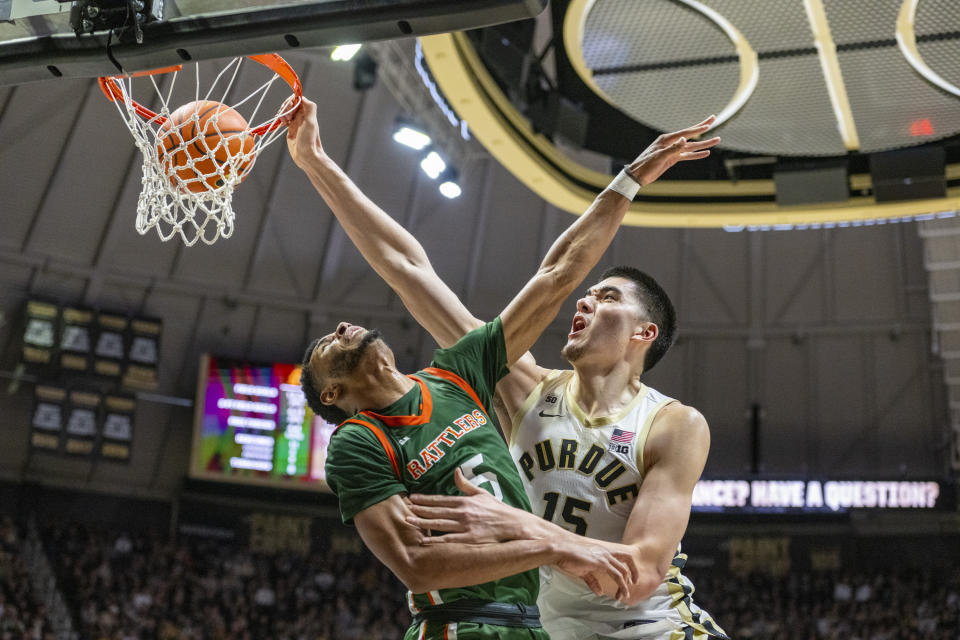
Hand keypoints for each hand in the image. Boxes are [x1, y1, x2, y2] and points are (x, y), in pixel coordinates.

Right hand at [279, 95, 324, 168]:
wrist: (306, 155)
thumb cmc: (309, 140)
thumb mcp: (311, 122)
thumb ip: (309, 108)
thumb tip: (302, 97)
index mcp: (307, 112)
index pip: (297, 99)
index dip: (290, 102)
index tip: (288, 109)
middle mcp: (302, 116)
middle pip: (290, 104)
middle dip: (285, 108)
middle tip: (285, 117)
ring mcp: (296, 122)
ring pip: (286, 111)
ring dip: (282, 113)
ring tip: (283, 121)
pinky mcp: (291, 128)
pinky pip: (284, 119)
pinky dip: (280, 119)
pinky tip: (281, 123)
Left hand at [406, 468, 541, 543]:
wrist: (514, 525)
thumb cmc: (498, 510)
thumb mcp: (482, 493)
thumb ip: (466, 484)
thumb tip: (455, 471)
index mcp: (465, 501)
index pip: (440, 500)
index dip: (425, 499)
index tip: (412, 498)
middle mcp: (463, 512)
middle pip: (436, 511)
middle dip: (419, 509)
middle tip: (404, 508)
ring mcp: (465, 526)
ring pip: (439, 524)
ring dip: (422, 522)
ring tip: (408, 521)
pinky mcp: (470, 539)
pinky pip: (449, 540)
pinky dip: (436, 540)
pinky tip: (424, 541)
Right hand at [553, 540, 638, 601]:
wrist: (561, 549)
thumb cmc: (568, 556)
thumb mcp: (583, 570)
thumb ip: (593, 581)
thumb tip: (599, 591)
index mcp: (603, 551)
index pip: (622, 557)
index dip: (629, 567)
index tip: (630, 578)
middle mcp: (606, 552)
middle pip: (627, 562)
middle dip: (631, 576)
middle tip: (631, 586)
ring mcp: (604, 557)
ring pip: (623, 572)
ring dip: (625, 586)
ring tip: (625, 595)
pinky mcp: (601, 563)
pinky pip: (617, 576)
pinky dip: (621, 586)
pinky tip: (619, 593)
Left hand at [627, 116, 720, 185]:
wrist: (637, 176)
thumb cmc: (645, 165)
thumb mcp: (659, 156)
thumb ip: (672, 148)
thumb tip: (684, 139)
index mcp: (666, 139)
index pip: (685, 133)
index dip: (697, 129)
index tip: (709, 124)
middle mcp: (671, 143)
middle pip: (690, 134)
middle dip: (702, 127)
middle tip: (714, 118)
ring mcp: (672, 151)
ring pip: (691, 146)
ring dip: (704, 144)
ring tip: (717, 139)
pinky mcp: (672, 159)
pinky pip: (687, 156)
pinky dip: (696, 155)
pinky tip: (706, 153)